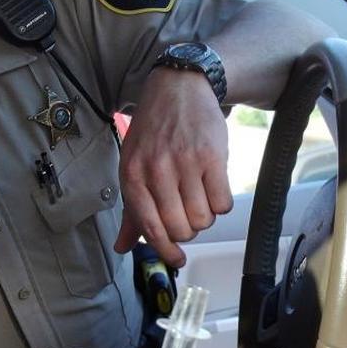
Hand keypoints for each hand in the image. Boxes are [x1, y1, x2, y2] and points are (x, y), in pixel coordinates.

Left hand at [113, 67, 232, 267]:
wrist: (179, 88)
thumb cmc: (154, 131)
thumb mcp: (133, 166)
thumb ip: (132, 211)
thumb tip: (123, 247)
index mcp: (133, 176)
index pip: (150, 228)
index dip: (166, 250)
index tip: (177, 259)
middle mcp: (157, 170)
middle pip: (180, 228)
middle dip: (188, 231)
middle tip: (188, 215)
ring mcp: (185, 162)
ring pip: (203, 219)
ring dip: (205, 217)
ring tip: (200, 198)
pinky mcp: (213, 156)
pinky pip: (223, 202)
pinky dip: (221, 203)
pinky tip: (214, 189)